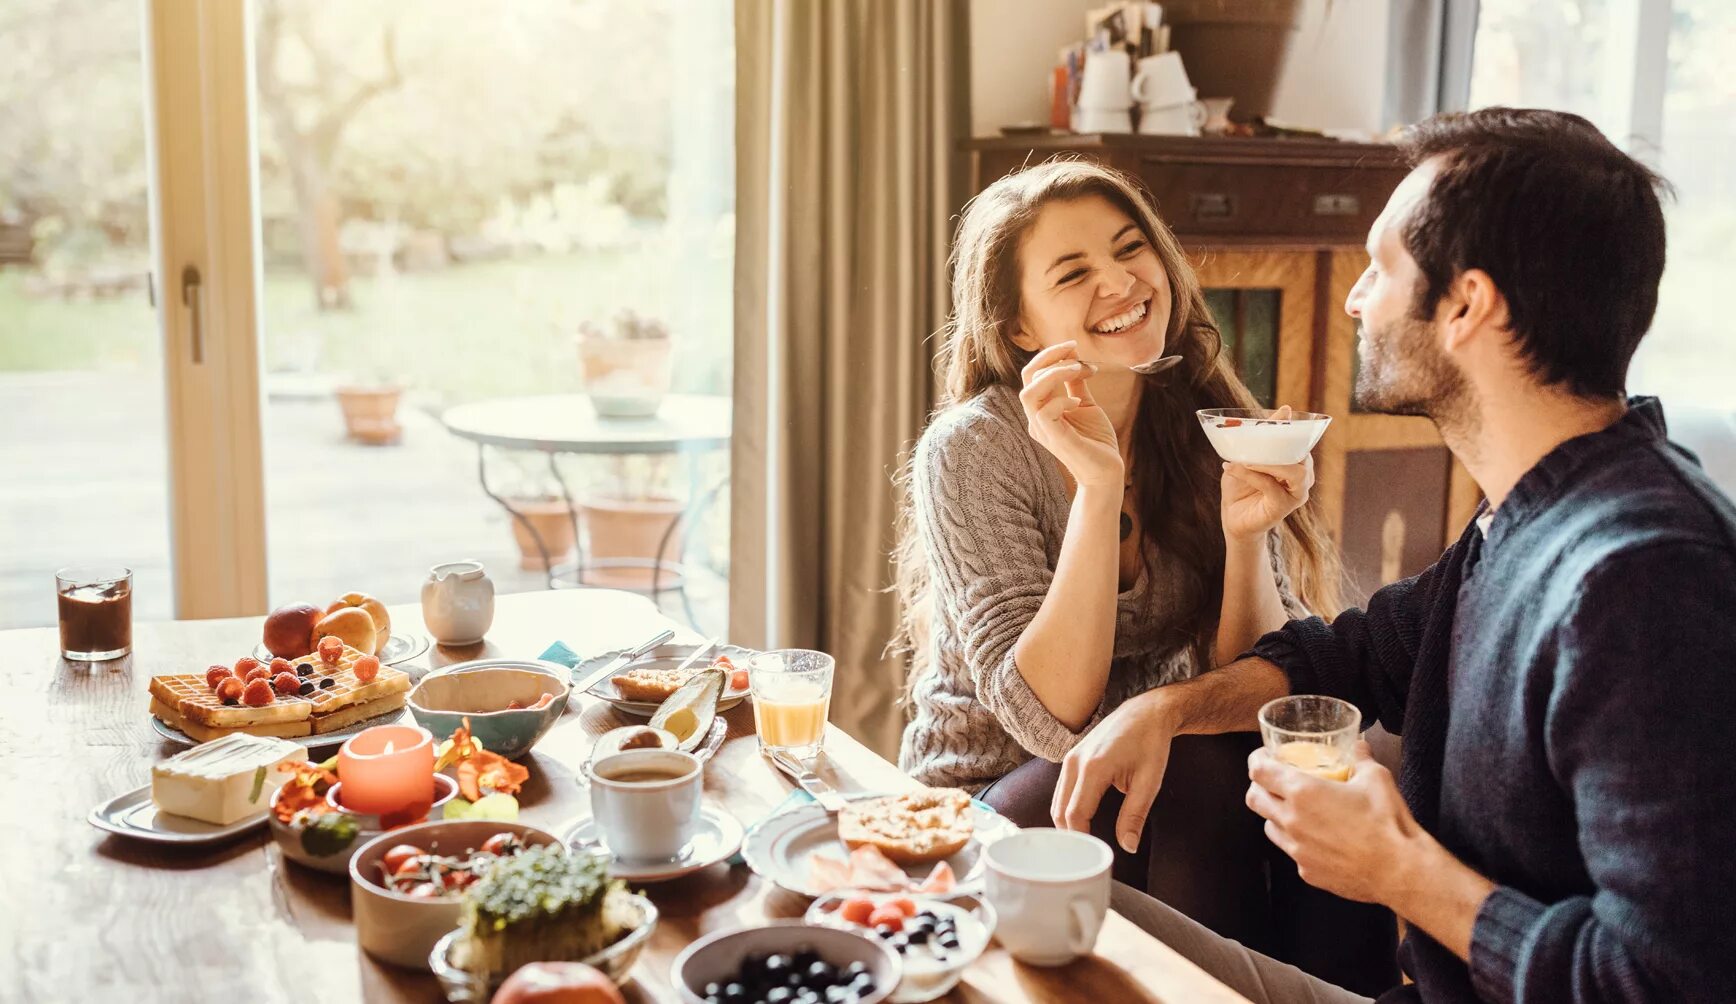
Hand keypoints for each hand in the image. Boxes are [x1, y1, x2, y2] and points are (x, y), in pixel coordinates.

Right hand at [1019, 341, 1121, 488]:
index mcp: (1042, 408)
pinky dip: (1061, 401)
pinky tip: (1078, 402)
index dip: (1051, 356)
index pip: (1033, 373)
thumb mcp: (1085, 405)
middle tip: (1074, 350)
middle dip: (1049, 356)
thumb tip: (1074, 359)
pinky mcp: (1054, 439)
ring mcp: (1042, 430)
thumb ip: (1076, 384)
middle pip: (1027, 377)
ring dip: (1054, 374)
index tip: (1077, 350)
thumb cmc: (1095, 440)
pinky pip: (1045, 413)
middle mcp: (1036, 418)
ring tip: (1077, 369)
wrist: (1106, 471)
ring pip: (1029, 393)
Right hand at [1052, 690, 1175, 851]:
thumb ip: (1135, 816)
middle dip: (1070, 837)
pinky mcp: (1071, 758)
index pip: (1075, 815)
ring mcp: (1070, 758)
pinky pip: (1061, 791)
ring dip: (1066, 824)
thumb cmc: (1150, 743)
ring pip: (1057, 802)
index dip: (1080, 840)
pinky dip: (1066, 810)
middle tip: (1085, 858)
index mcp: (1093, 768)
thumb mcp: (1149, 782)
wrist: (1145, 712)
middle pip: (1060, 812)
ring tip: (1083, 845)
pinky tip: (1080, 824)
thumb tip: (1128, 847)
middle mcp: (1075, 762)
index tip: (1091, 857)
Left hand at [1220, 409, 1313, 540]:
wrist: (1233, 518)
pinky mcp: (1282, 508)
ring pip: (1295, 472)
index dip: (1294, 429)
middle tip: (1257, 438)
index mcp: (1297, 464)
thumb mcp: (1249, 455)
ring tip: (1245, 458)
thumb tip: (1285, 409)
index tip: (1282, 415)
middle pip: (1303, 457)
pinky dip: (1250, 474)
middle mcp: (1302, 480)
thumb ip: (1265, 435)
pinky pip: (1270, 486)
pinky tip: (1231, 468)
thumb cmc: (1242, 486)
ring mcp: (1295, 495)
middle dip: (1282, 445)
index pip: (1303, 443)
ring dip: (1269, 462)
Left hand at [1244, 741, 1424, 905]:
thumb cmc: (1387, 823)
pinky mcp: (1307, 872)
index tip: (1263, 756)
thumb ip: (1361, 758)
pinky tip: (1317, 837)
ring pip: (1270, 826)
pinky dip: (1297, 841)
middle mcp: (1292, 821)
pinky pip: (1292, 851)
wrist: (1400, 871)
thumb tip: (1358, 746)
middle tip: (1273, 780)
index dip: (1257, 760)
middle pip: (1254, 798)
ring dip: (1275, 814)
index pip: (1259, 771)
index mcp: (1303, 793)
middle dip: (1259, 786)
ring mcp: (1297, 850)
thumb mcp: (1376, 778)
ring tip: (1294, 809)